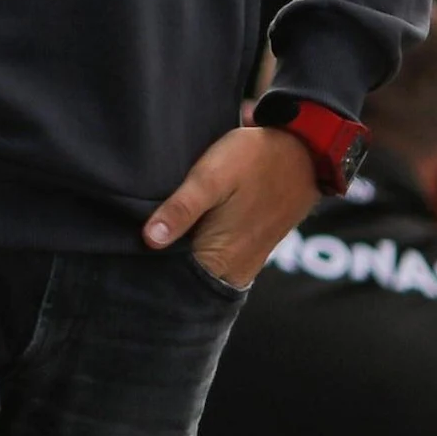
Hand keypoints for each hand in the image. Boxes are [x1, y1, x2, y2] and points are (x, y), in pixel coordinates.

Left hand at [143, 124, 316, 288]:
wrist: (305, 151)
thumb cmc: (255, 160)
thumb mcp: (211, 178)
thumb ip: (181, 209)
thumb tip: (149, 240)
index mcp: (223, 262)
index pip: (178, 285)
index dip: (155, 272)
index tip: (131, 254)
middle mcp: (237, 269)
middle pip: (190, 276)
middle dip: (166, 261)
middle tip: (139, 236)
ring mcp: (247, 258)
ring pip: (203, 263)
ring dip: (183, 250)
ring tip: (158, 228)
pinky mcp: (252, 244)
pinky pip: (218, 252)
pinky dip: (200, 242)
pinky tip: (184, 224)